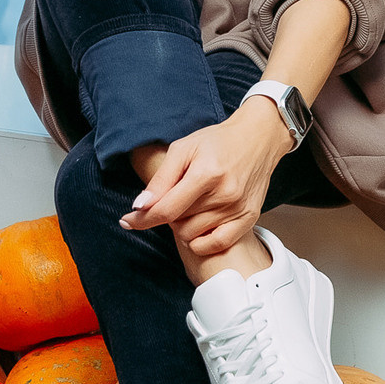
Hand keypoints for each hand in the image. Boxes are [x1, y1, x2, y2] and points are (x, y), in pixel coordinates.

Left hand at [122, 103, 294, 258]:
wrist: (257, 138)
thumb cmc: (218, 142)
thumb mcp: (183, 149)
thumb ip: (161, 180)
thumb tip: (140, 207)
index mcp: (206, 174)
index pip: (166, 209)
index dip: (142, 219)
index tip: (127, 221)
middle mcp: (225, 195)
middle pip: (178, 224)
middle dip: (168, 213)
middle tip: (176, 196)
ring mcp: (238, 209)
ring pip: (193, 235)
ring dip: (184, 225)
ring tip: (191, 205)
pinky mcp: (250, 218)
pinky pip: (217, 244)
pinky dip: (201, 241)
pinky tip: (199, 226)